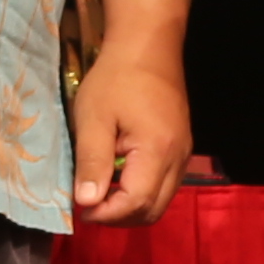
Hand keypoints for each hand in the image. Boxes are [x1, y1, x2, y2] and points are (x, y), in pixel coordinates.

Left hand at [71, 46, 193, 225]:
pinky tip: (119, 177)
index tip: (80, 207)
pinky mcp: (181, 149)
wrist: (148, 46)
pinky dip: (141, 192)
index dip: (106, 214)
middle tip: (89, 204)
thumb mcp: (93, 118)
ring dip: (130, 206)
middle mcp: (177, 159)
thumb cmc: (116, 78)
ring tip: (101, 191)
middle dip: (118, 217)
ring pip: (160, 201)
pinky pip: (165, 185)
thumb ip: (92, 162)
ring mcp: (183, 154)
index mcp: (157, 151)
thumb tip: (86, 203)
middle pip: (152, 211)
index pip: (135, 203)